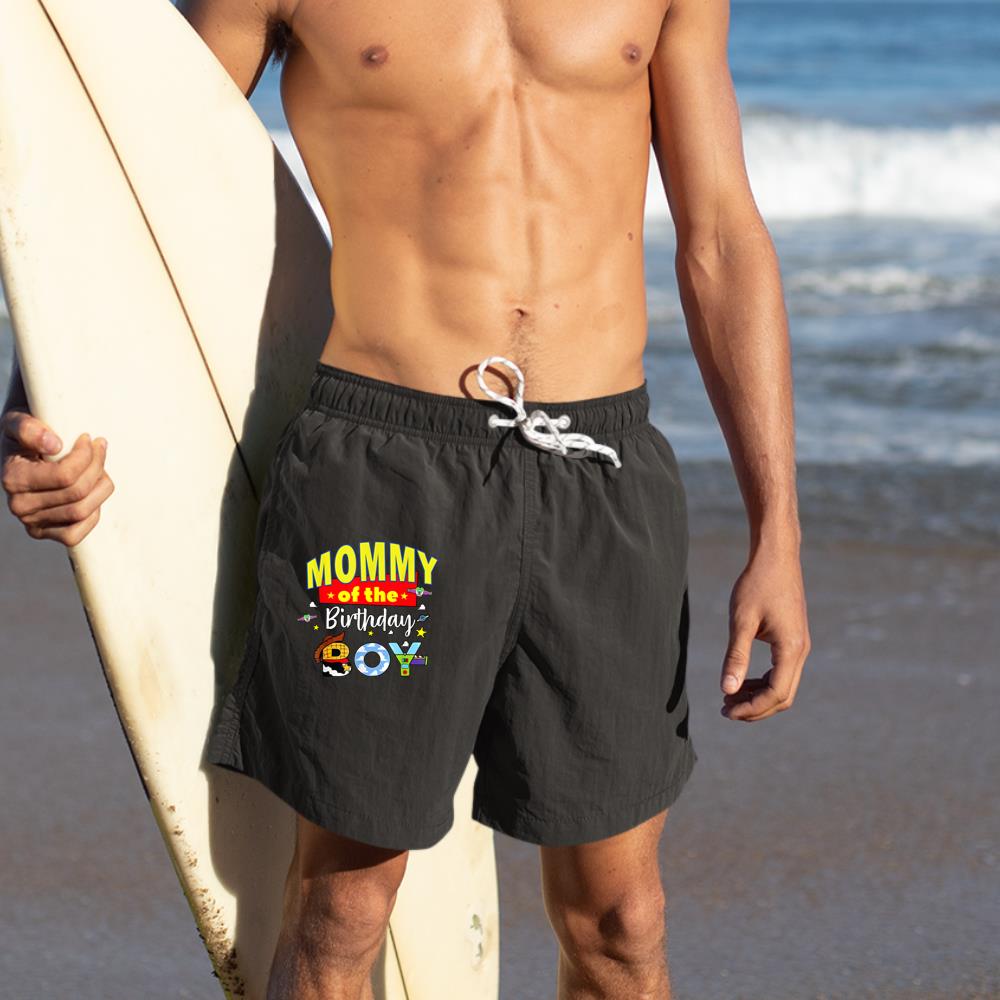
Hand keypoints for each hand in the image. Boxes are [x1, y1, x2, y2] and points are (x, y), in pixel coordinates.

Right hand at [1, 408, 113, 546]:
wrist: (18, 453)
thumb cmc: (23, 435)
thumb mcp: (18, 421)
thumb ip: (29, 427)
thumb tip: (53, 444)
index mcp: (13, 478)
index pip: (65, 476)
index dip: (86, 456)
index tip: (89, 438)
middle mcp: (19, 506)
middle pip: (77, 493)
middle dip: (96, 467)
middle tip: (99, 448)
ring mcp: (32, 523)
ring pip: (82, 512)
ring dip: (100, 488)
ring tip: (100, 469)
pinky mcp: (44, 533)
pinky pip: (76, 533)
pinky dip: (93, 513)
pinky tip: (92, 492)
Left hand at [720, 546, 809, 721]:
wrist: (776, 557)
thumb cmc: (757, 584)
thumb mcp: (741, 620)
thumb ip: (735, 656)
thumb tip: (727, 690)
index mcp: (791, 649)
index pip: (776, 694)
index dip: (752, 708)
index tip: (726, 710)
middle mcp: (801, 651)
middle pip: (783, 696)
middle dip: (755, 708)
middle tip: (725, 709)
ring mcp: (799, 646)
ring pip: (783, 686)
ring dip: (758, 696)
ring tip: (729, 697)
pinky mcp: (793, 640)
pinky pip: (782, 671)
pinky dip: (763, 682)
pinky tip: (742, 680)